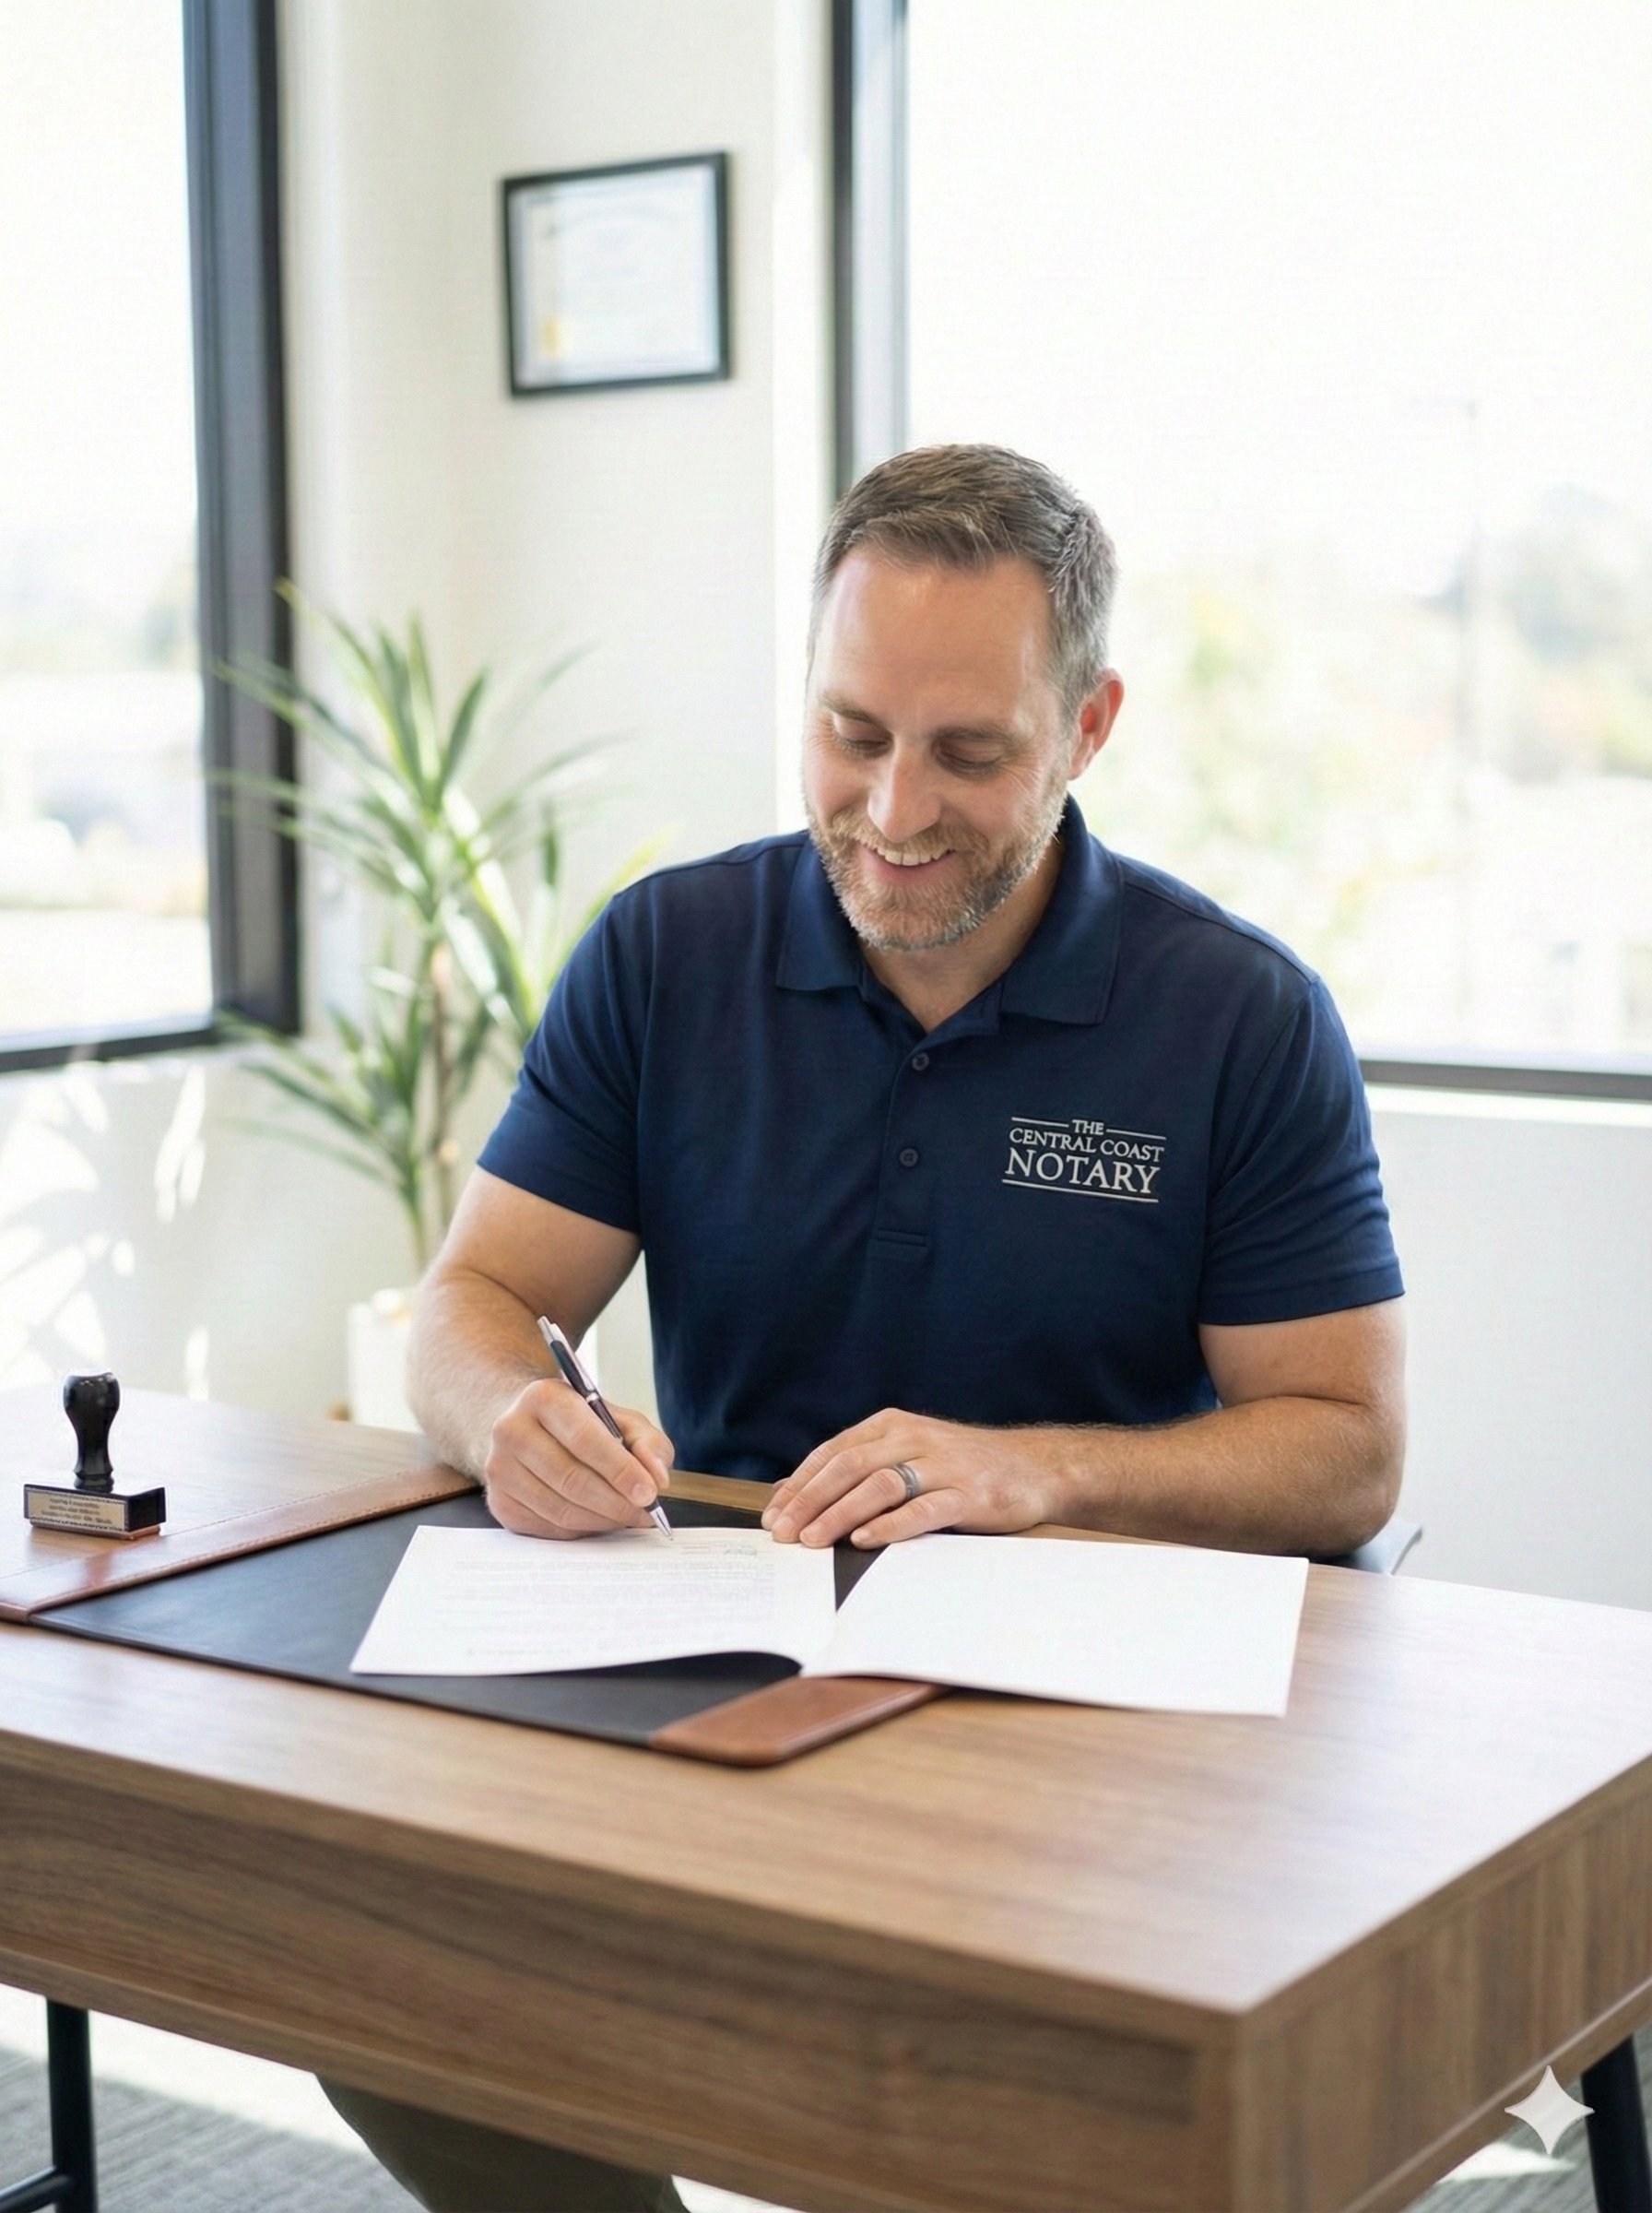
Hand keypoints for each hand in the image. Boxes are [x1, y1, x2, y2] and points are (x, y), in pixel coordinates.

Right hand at [483, 1377, 674, 1538]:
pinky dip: (581, 1529)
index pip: (584, 1438)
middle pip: (571, 1479)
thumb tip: (657, 1478)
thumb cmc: (580, 1423)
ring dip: (602, 1519)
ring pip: (560, 1508)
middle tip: (644, 1512)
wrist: (527, 1428)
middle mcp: (512, 1430)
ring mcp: (499, 1468)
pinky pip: (548, 1527)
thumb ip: (647, 1443)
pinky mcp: (499, 1501)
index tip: (649, 1492)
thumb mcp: (619, 1419)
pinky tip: (599, 1518)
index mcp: (543, 1397)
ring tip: (628, 1516)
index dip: (620, 1470)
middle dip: (616, 1502)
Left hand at [761, 1410, 1065, 1548]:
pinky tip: (865, 1539)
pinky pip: (922, 1509)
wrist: (1032, 1468)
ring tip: (813, 1540)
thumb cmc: (960, 1467)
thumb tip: (790, 1492)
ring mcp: (942, 1465)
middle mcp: (913, 1437)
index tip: (773, 1515)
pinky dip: (890, 1524)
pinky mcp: (968, 1494)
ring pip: (879, 1485)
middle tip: (783, 1533)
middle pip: (849, 1466)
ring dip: (840, 1514)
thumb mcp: (906, 1454)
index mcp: (892, 1425)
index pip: (833, 1453)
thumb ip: (856, 1468)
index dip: (799, 1484)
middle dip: (809, 1501)